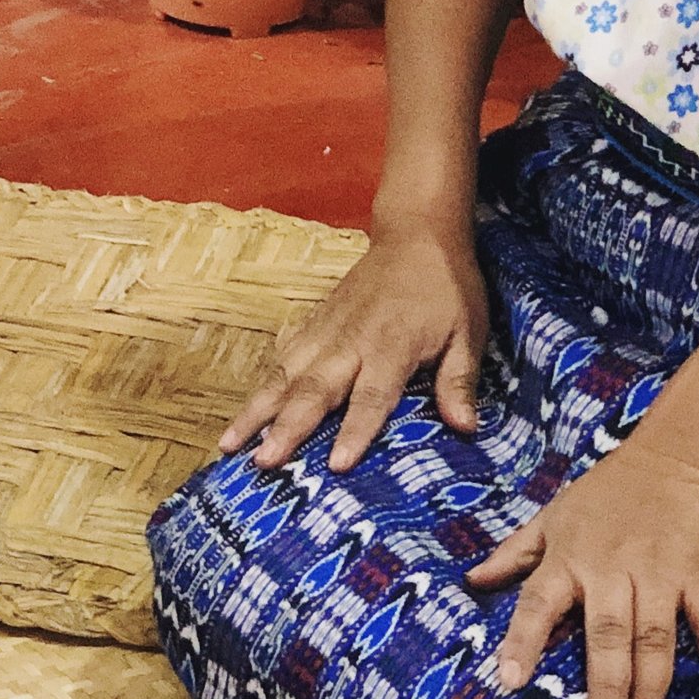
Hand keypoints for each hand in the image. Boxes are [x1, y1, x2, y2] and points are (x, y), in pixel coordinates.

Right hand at [220, 218, 489, 472]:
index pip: (373, 395)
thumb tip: (467, 428)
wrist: (416, 233)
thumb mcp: (468, 330)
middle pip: (315, 389)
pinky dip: (262, 385)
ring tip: (230, 444)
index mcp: (393, 345)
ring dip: (258, 410)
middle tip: (263, 462)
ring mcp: (327, 330)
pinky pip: (282, 357)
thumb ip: (459, 379)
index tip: (337, 464)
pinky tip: (244, 414)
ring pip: (285, 374)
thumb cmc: (447, 286)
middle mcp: (352, 340)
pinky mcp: (314, 322)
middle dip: (287, 427)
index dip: (356, 430)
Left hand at [470, 437, 698, 698]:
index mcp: (570, 557)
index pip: (538, 603)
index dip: (522, 641)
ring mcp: (662, 573)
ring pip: (655, 637)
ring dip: (650, 684)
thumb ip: (515, 552)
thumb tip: (472, 580)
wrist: (681, 454)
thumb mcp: (555, 515)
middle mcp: (612, 569)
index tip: (511, 680)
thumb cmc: (610, 490)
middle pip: (607, 633)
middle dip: (606, 684)